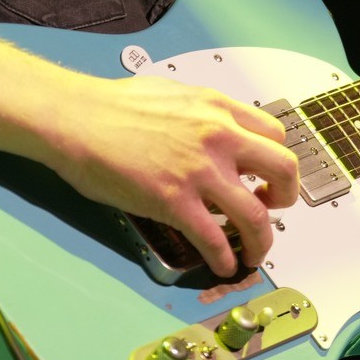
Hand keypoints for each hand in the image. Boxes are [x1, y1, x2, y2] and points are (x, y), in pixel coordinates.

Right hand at [0, 11, 297, 277]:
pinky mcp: (174, 202)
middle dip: (286, 198)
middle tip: (273, 210)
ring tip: (253, 252)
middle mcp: (218, 136)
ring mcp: (199, 171)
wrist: (73, 118)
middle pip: (284, 170)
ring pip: (258, 214)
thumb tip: (216, 135)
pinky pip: (217, 239)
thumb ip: (204, 116)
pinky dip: (227, 258)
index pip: (276, 134)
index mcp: (218, 108)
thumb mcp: (173, 95)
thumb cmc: (111, 106)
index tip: (267, 177)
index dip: (276, 162)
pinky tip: (223, 264)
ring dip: (262, 241)